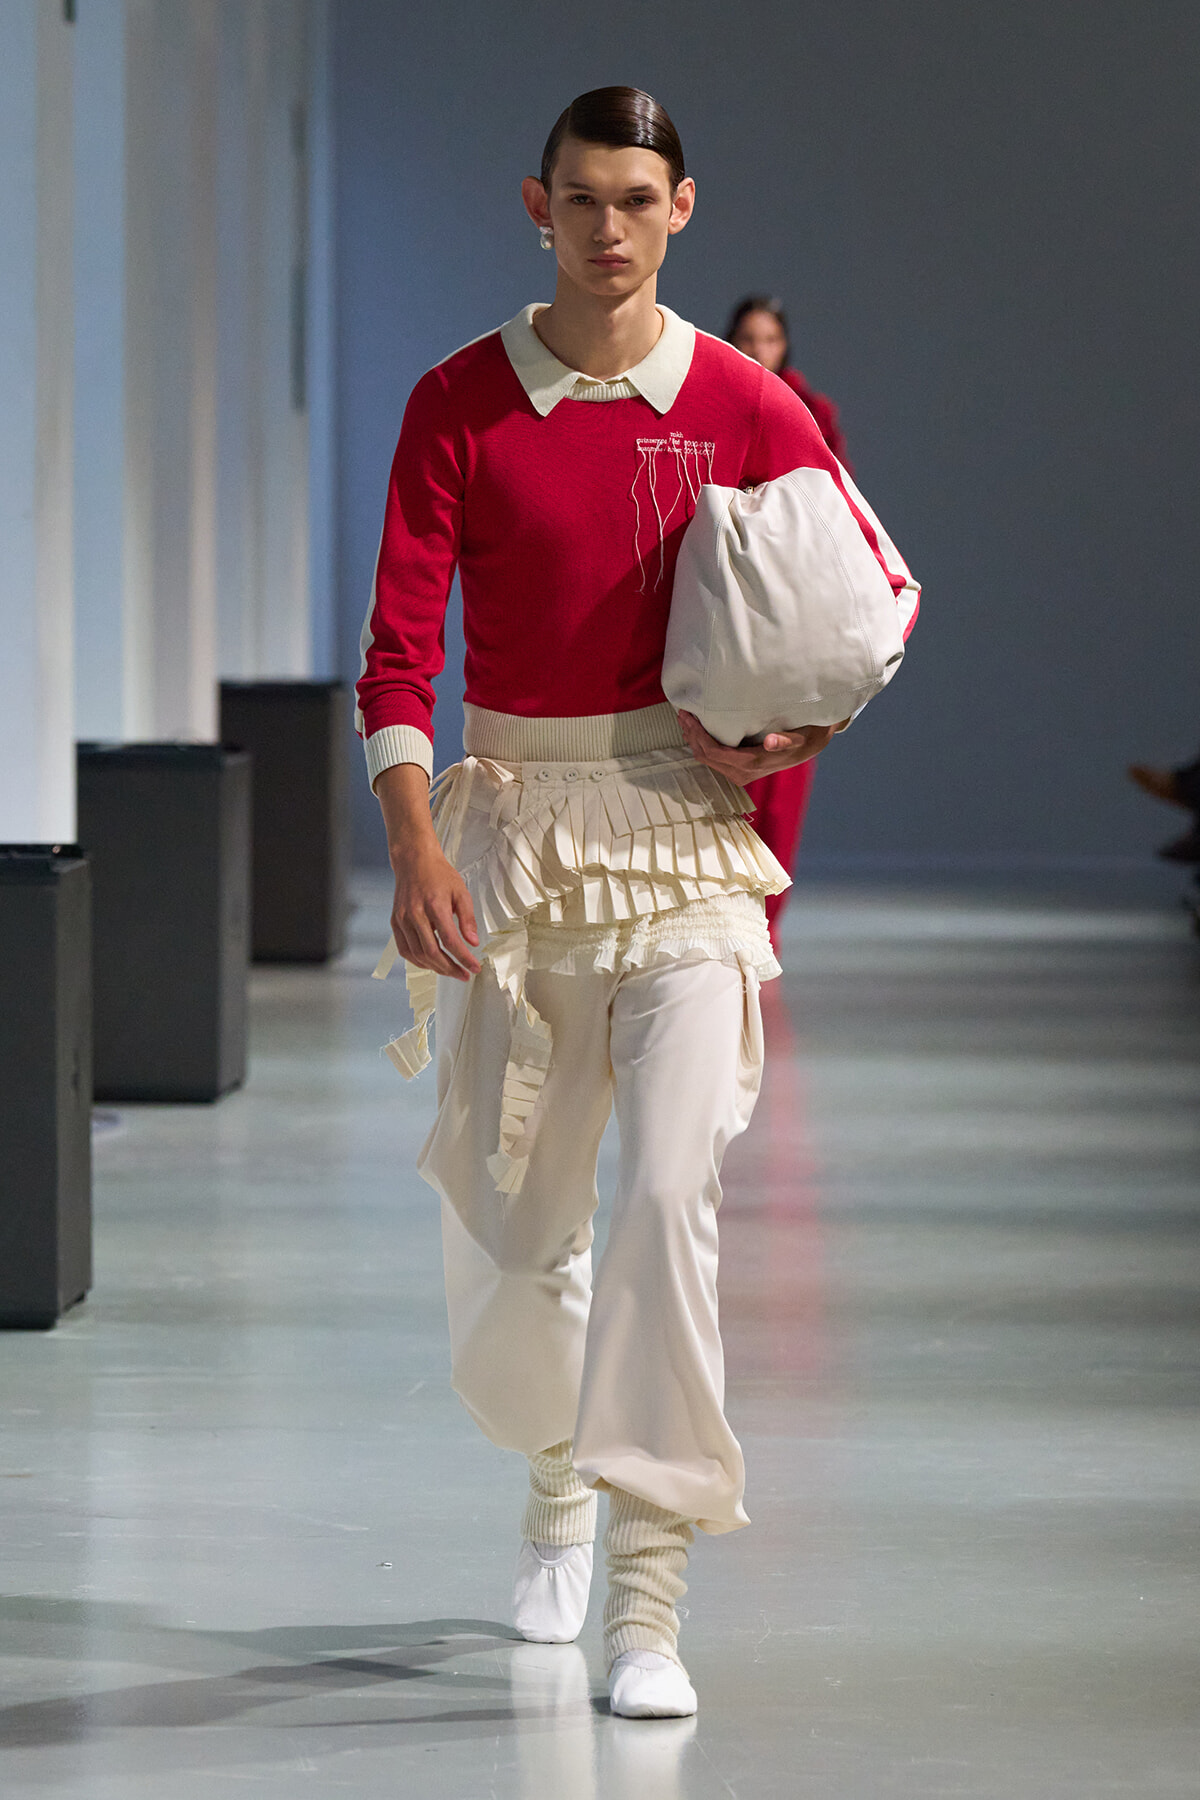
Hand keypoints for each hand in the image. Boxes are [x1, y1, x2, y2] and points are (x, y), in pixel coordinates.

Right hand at [375, 761, 480, 980]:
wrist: (414, 860)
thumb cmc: (438, 874)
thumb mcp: (461, 892)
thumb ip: (468, 918)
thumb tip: (473, 942)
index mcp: (434, 905)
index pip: (450, 940)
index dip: (463, 958)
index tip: (474, 968)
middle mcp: (415, 914)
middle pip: (432, 952)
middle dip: (450, 968)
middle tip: (463, 975)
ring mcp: (402, 919)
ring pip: (417, 954)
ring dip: (435, 968)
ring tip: (450, 971)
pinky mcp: (395, 922)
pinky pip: (405, 949)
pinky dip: (418, 961)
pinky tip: (431, 964)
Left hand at [677, 711, 845, 782]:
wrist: (810, 748)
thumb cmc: (803, 737)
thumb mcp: (799, 737)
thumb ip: (785, 740)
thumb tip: (771, 742)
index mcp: (752, 764)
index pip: (714, 752)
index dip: (697, 735)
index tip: (688, 716)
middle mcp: (742, 773)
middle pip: (705, 756)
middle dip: (691, 736)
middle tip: (682, 714)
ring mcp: (739, 774)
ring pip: (706, 759)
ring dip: (694, 740)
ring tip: (686, 719)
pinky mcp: (738, 770)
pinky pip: (713, 759)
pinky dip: (702, 744)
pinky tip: (697, 730)